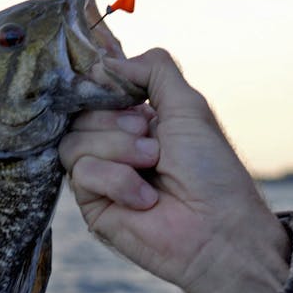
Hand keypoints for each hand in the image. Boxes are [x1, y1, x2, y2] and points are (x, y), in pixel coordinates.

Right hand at [59, 48, 290, 292]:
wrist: (217, 230)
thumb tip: (106, 62)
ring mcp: (102, 176)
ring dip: (118, 150)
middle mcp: (116, 146)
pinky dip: (117, 180)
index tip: (124, 93)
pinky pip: (81, 172)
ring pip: (74, 141)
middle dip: (117, 123)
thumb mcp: (188, 106)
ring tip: (152, 166)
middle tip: (153, 142)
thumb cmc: (211, 171)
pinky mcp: (93, 206)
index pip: (96, 90)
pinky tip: (145, 199)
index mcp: (138, 119)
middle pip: (80, 113)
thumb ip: (153, 70)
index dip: (103, 87)